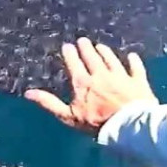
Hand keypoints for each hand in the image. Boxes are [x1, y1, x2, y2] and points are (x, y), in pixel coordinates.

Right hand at [24, 37, 157, 134]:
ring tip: (101, 46)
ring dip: (105, 52)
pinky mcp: (137, 81)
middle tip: (83, 40)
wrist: (128, 126)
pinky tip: (132, 56)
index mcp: (83, 82)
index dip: (70, 53)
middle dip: (86, 48)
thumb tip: (29, 93)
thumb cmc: (96, 123)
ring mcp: (120, 76)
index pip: (74, 63)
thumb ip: (50, 103)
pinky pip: (135, 68)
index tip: (68, 46)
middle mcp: (101, 74)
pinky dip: (133, 61)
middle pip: (92, 57)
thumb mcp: (69, 116)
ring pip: (111, 59)